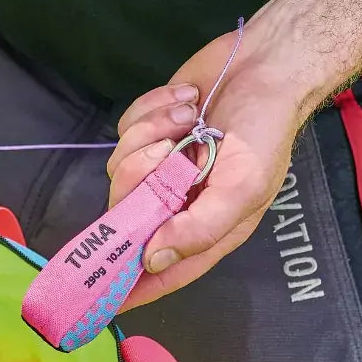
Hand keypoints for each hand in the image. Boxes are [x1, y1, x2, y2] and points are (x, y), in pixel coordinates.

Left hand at [107, 19, 325, 310]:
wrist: (268, 64)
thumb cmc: (265, 131)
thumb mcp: (244, 187)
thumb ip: (200, 229)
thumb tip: (152, 260)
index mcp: (203, 228)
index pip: (158, 270)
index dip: (127, 285)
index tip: (94, 297)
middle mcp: (176, 203)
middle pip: (125, 210)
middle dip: (142, 175)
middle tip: (173, 150)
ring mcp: (159, 166)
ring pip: (120, 166)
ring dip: (153, 132)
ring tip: (190, 116)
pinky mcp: (148, 131)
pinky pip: (124, 129)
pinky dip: (152, 110)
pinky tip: (185, 102)